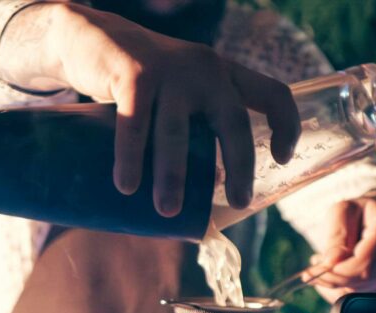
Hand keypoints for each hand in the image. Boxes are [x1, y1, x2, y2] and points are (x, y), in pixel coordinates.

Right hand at [0, 3, 299, 216]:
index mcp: (225, 75)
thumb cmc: (142, 82)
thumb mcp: (182, 97)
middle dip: (240, 166)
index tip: (283, 159)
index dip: (286, 125)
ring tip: (168, 211)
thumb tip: (215, 186)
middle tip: (240, 202)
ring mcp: (170, 70)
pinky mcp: (132, 74)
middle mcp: (205, 69)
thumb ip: (200, 130)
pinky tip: (127, 186)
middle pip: (235, 121)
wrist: (88, 39)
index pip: (273, 93)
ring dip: (174, 176)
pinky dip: (130, 158)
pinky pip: (134, 123)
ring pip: (178, 132)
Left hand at [306, 194, 375, 302]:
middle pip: (365, 282)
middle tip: (315, 270)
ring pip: (365, 293)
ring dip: (340, 285)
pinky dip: (349, 290)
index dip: (337, 272)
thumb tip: (331, 263)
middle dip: (335, 279)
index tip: (314, 270)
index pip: (365, 264)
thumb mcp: (343, 211)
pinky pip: (369, 298)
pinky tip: (344, 275)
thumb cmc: (363, 212)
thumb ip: (336, 236)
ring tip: (332, 266)